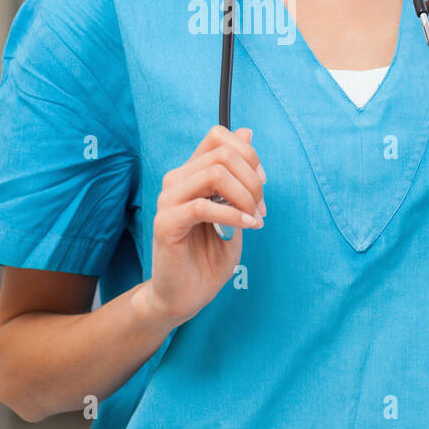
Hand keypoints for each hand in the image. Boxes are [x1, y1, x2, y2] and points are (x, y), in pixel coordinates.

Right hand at [146, 125, 265, 327]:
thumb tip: (247, 131)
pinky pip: (203, 206)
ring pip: (214, 174)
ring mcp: (168, 201)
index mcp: (191, 173)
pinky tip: (247, 227)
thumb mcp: (235, 210)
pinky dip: (233, 215)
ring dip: (244, 196)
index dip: (247, 153)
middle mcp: (177, 181)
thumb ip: (239, 174)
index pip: (217, 136)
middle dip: (252, 179)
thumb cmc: (208, 256)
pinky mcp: (166, 223)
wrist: (185, 296)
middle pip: (222, 154)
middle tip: (261, 208)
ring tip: (255, 218)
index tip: (261, 182)